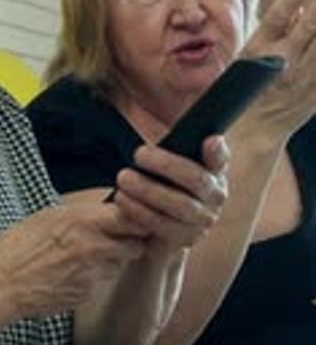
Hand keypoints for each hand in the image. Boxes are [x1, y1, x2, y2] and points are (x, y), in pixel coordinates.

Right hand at [0, 201, 147, 319]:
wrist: (2, 284)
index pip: (131, 217)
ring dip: (111, 261)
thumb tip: (107, 209)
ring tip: (85, 257)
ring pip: (119, 265)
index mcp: (84, 221)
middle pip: (136, 244)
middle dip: (131, 242)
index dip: (134, 218)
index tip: (132, 219)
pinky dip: (92, 278)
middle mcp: (94, 246)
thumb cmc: (19, 246)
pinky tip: (71, 274)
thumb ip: (83, 213)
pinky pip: (100, 282)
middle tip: (119, 240)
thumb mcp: (50, 216)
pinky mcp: (87, 294)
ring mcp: (92, 273)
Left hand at [112, 135, 228, 248]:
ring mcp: (202, 221)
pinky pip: (162, 226)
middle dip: (166, 165)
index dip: (218, 151)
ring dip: (147, 190)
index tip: (209, 141)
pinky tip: (122, 200)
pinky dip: (139, 212)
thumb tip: (177, 104)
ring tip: (122, 179)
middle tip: (137, 154)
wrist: (160, 232)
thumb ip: (176, 142)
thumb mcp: (170, 163)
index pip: (221, 158)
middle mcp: (215, 197)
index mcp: (215, 171)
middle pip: (196, 179)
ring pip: (179, 205)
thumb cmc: (164, 185)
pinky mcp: (184, 240)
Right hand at [242, 0, 315, 135]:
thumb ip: (276, 32)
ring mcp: (301, 81)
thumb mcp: (248, 57)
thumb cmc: (244, 92)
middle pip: (311, 28)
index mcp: (257, 51)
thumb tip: (300, 10)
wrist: (250, 135)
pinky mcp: (315, 95)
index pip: (280, 15)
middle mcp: (281, 64)